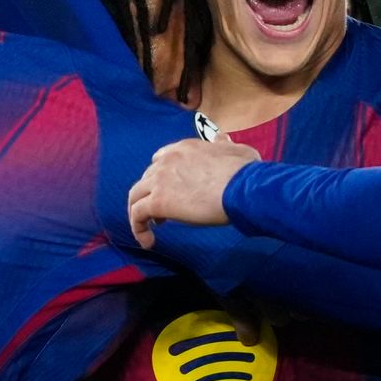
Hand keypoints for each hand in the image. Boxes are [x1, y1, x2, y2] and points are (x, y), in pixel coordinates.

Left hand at [126, 139, 259, 248]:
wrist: (242, 189)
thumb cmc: (245, 173)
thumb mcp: (237, 150)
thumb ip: (225, 145)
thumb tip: (222, 138)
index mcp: (185, 148)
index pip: (161, 159)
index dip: (162, 176)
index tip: (171, 190)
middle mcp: (168, 160)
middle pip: (146, 178)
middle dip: (152, 194)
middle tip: (164, 213)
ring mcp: (160, 180)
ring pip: (135, 195)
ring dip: (139, 211)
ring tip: (151, 228)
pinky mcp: (158, 202)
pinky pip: (137, 215)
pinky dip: (138, 228)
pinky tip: (148, 242)